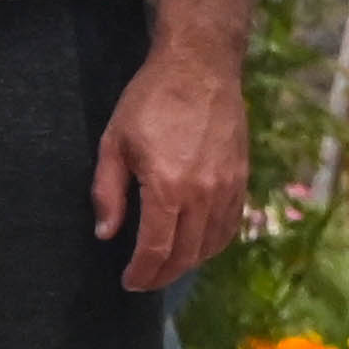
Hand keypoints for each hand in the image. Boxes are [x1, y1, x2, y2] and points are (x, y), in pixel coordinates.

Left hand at [95, 46, 251, 292]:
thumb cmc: (151, 100)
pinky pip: (231, 225)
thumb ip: (108, 193)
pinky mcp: (242, 178)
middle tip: (144, 280)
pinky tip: (198, 245)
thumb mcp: (114, 142)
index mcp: (167, 187)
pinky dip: (213, 244)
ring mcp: (227, 187)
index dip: (141, 272)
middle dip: (162, 275)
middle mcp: (203, 194)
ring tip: (168, 265)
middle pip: (186, 255)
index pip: (156, 249)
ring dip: (188, 262)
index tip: (128, 281)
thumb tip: (106, 234)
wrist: (200, 67)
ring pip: (211, 244)